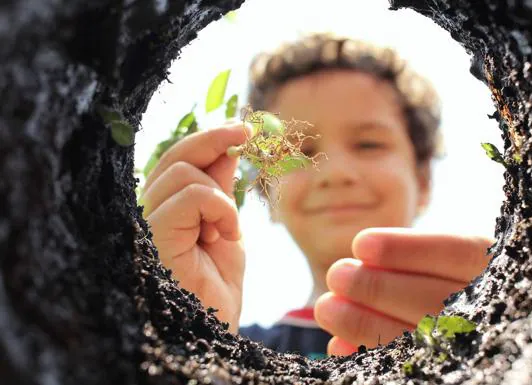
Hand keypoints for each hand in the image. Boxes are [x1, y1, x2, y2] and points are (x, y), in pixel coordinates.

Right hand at [140, 121, 251, 331]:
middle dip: (214, 141)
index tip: (242, 128)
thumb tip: (227, 151)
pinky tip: (224, 235)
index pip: (176, 161)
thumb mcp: (226, 229)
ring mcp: (146, 224)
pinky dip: (219, 209)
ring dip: (219, 196)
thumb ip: (221, 192)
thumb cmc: (215, 288)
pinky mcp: (153, 235)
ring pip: (183, 172)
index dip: (208, 139)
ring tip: (227, 230)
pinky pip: (190, 196)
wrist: (211, 330)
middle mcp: (147, 213)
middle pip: (175, 156)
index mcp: (163, 211)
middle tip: (246, 135)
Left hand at [314, 228, 491, 355]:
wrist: (479, 332)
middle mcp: (499, 310)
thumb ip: (421, 259)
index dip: (409, 248)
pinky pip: (409, 371)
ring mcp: (480, 349)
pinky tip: (338, 345)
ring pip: (422, 340)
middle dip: (377, 287)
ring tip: (326, 306)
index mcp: (505, 270)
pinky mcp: (453, 374)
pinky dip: (370, 356)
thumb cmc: (457, 289)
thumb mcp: (456, 265)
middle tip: (337, 274)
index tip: (361, 243)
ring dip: (364, 324)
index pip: (460, 252)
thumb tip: (363, 254)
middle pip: (436, 300)